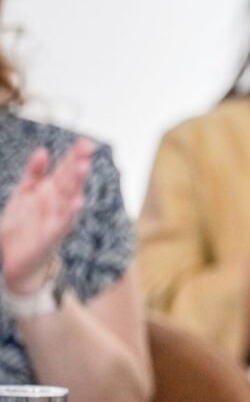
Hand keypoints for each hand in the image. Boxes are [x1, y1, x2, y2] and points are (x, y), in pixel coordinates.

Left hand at [1, 138, 93, 294]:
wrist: (12, 259)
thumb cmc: (22, 225)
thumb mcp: (25, 194)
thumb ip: (34, 173)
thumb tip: (42, 150)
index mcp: (53, 190)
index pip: (66, 169)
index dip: (75, 156)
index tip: (85, 142)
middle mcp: (59, 203)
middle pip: (70, 181)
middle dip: (78, 164)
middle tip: (86, 149)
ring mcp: (58, 218)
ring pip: (69, 198)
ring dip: (76, 183)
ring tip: (82, 167)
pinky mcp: (51, 236)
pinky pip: (62, 223)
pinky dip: (70, 213)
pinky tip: (77, 202)